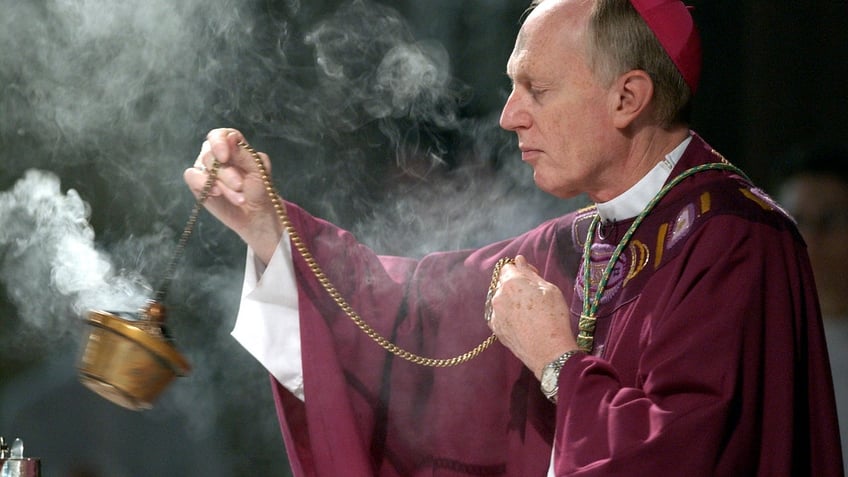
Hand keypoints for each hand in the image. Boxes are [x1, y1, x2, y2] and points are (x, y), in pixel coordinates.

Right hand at [183, 128, 283, 263]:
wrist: (256, 215)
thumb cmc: (260, 191)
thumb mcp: (259, 172)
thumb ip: (245, 155)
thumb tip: (230, 137)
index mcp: (234, 146)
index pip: (221, 135)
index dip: (219, 142)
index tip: (225, 157)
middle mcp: (217, 155)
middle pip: (211, 153)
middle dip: (226, 173)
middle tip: (240, 186)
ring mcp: (206, 169)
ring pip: (202, 166)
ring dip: (220, 183)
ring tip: (238, 197)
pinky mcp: (198, 184)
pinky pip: (191, 176)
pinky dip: (202, 183)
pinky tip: (216, 193)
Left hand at [488, 255, 577, 379]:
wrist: (549, 352)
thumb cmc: (554, 318)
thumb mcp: (549, 289)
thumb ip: (530, 273)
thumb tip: (519, 260)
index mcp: (511, 283)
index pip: (508, 267)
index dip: (520, 270)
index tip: (532, 277)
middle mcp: (498, 296)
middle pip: (503, 283)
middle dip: (514, 285)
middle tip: (533, 296)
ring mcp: (495, 314)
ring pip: (500, 300)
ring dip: (510, 301)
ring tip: (528, 312)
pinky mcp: (496, 329)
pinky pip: (500, 315)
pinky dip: (508, 315)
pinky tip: (522, 322)